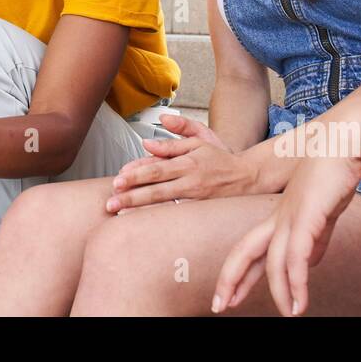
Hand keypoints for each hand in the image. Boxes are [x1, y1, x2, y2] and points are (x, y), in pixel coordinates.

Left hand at [107, 114, 251, 210]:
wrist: (250, 176)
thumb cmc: (221, 157)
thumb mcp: (200, 139)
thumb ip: (175, 137)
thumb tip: (147, 141)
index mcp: (187, 161)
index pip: (156, 168)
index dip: (136, 174)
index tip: (118, 180)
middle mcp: (190, 180)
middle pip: (156, 189)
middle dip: (132, 196)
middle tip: (111, 202)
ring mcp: (196, 197)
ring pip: (165, 205)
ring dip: (142, 211)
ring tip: (121, 215)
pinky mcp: (202, 210)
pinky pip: (179, 216)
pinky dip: (162, 220)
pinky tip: (147, 225)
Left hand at [212, 154, 360, 316]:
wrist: (341, 143)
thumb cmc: (332, 174)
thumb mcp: (321, 213)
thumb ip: (314, 239)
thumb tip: (308, 265)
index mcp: (278, 218)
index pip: (248, 249)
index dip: (237, 274)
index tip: (228, 296)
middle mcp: (278, 219)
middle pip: (244, 252)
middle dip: (231, 281)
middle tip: (220, 306)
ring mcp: (290, 217)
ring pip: (272, 261)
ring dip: (280, 293)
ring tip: (289, 313)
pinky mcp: (308, 218)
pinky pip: (297, 257)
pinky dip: (298, 283)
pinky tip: (300, 301)